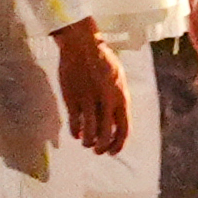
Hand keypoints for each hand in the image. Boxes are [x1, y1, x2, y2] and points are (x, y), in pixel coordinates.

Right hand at [52, 20, 131, 154]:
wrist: (82, 45)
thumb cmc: (103, 61)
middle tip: (98, 150)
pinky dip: (76, 133)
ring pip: (90, 134)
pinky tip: (77, 134)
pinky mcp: (72, 99)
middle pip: (106, 136)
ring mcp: (88, 101)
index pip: (125, 129)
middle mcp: (106, 101)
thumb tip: (116, 124)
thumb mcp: (118, 80)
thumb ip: (118, 102)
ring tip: (87, 143)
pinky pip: (75, 124)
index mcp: (121, 96)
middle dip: (102, 148)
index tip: (113, 152)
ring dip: (89, 143)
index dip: (119, 145)